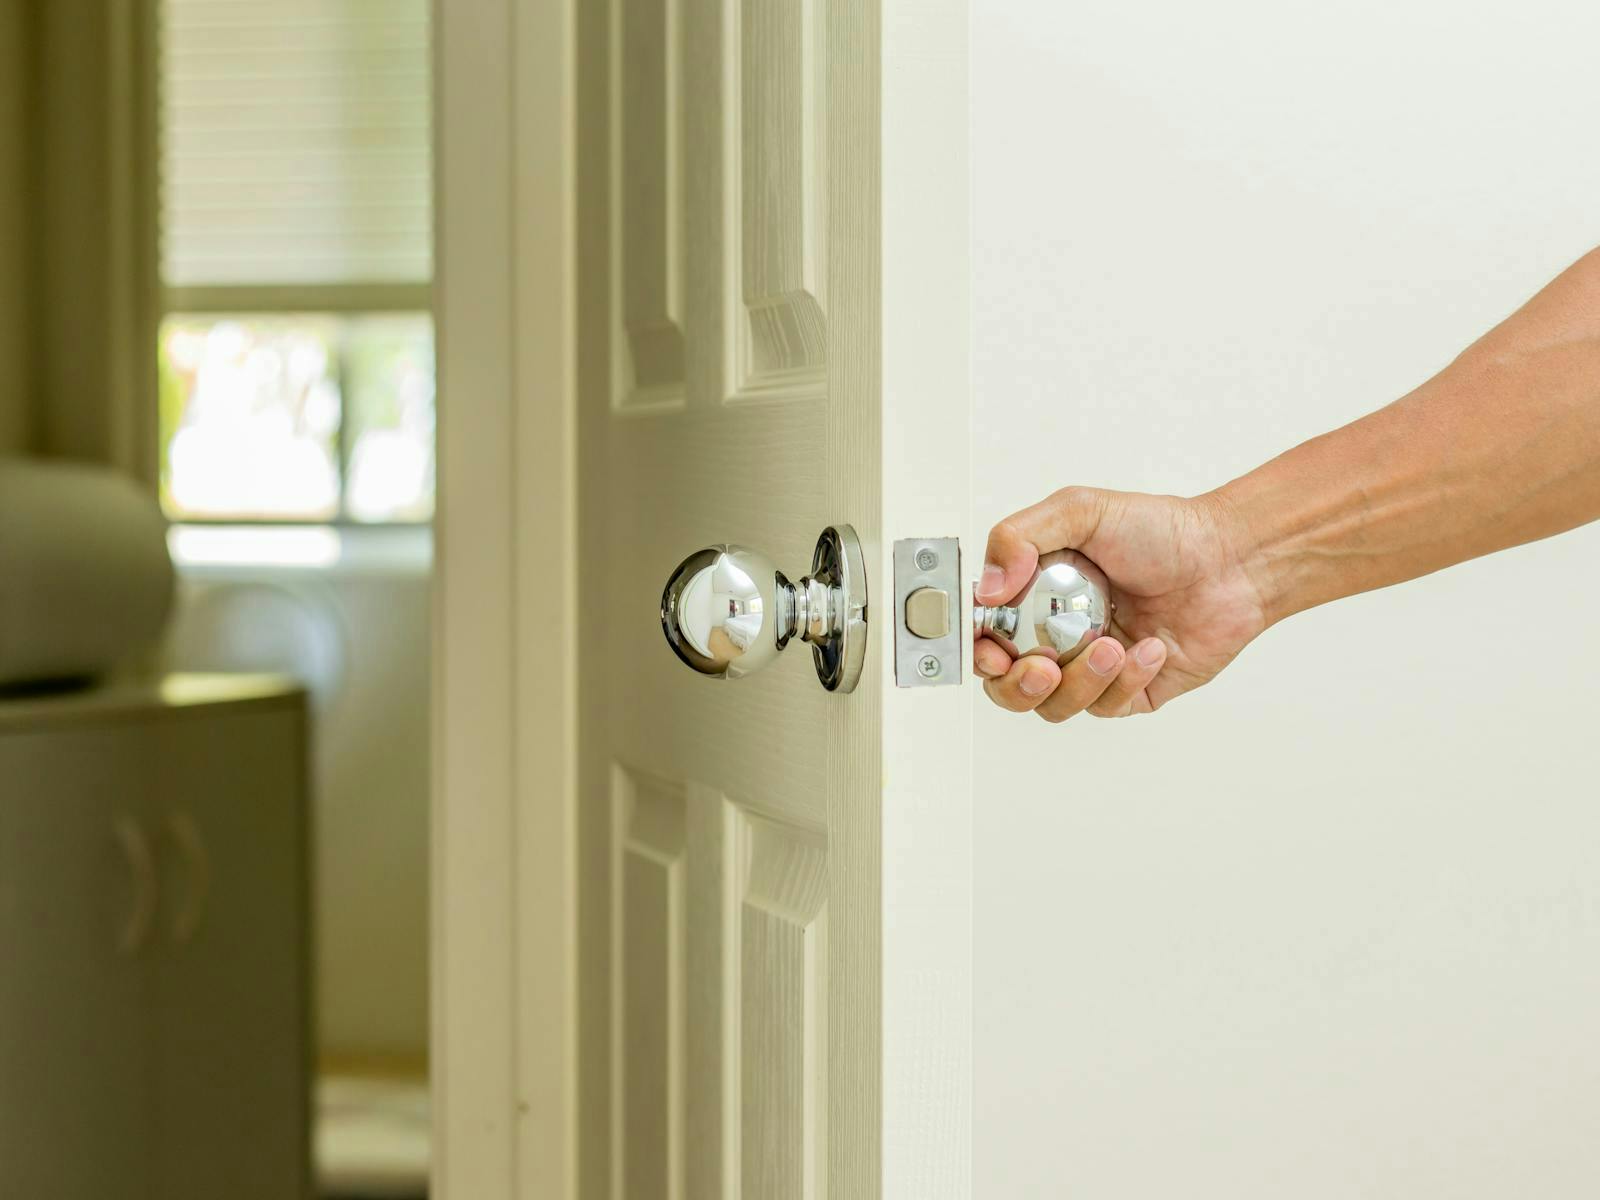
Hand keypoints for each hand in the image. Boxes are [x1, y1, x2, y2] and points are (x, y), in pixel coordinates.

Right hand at [975, 487, 1267, 721]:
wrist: (1231, 561)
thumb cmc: (1163, 531)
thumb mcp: (1080, 510)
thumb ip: (1018, 537)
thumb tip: (989, 588)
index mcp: (1034, 596)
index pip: (985, 636)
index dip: (978, 652)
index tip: (989, 650)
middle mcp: (1057, 635)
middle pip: (1009, 685)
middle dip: (1017, 686)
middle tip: (1041, 667)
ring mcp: (1091, 667)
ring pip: (1055, 705)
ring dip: (1079, 682)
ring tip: (1111, 647)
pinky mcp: (1129, 692)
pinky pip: (1107, 707)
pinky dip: (1126, 681)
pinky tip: (1150, 649)